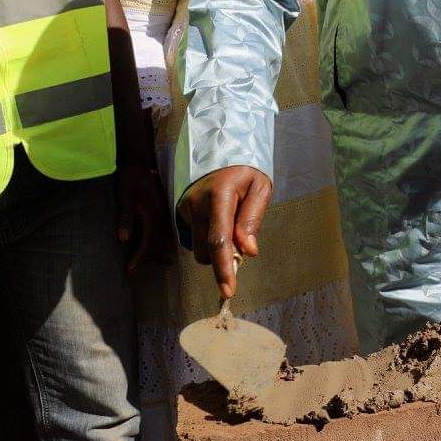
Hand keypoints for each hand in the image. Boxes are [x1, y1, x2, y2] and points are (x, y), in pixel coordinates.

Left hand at [115, 164, 174, 273]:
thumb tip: (124, 240)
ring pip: (164, 237)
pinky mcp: (161, 208)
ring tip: (158, 262)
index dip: (139, 258)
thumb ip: (125, 218)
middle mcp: (161, 216)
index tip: (129, 270)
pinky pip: (163, 229)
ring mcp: (163, 212)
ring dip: (159, 249)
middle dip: (152, 258)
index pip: (148, 243)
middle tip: (144, 270)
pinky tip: (159, 242)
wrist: (139, 160)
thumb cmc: (129, 178)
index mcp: (153, 215)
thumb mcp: (124, 197)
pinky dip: (160, 239)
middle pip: (160, 244)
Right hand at [177, 166, 273, 298]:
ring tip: (232, 227)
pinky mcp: (180, 211)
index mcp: (219, 195)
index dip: (224, 268)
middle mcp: (196, 203)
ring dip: (216, 250)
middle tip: (243, 243)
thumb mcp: (260, 187)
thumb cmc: (245, 170)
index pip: (219, 239)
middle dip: (224, 258)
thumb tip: (248, 251)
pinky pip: (195, 237)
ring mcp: (185, 207)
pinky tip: (219, 222)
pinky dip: (209, 239)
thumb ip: (253, 219)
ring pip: (199, 248)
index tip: (228, 289)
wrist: (222, 150)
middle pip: (207, 251)